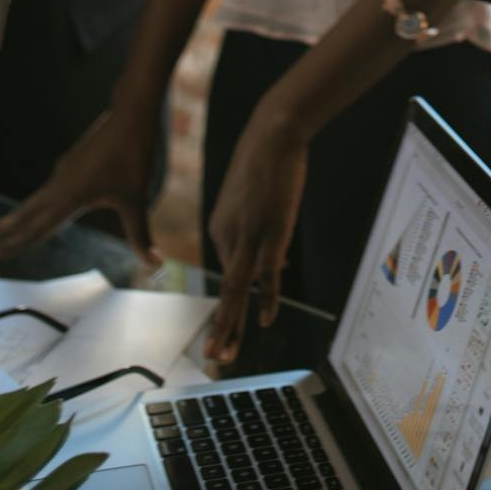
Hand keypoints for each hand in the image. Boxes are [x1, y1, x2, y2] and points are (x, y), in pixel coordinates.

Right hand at [0, 104, 162, 265]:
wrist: (130, 115)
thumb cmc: (134, 157)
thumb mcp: (137, 201)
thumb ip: (141, 236)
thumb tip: (156, 265)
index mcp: (68, 199)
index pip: (34, 230)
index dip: (10, 246)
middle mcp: (59, 186)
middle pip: (24, 214)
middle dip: (3, 231)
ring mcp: (63, 172)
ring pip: (35, 200)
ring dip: (18, 216)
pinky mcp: (71, 162)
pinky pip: (50, 189)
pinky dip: (38, 203)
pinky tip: (43, 206)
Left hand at [205, 95, 309, 362]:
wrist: (272, 134)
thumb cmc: (265, 159)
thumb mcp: (254, 195)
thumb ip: (260, 227)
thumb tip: (278, 259)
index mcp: (220, 227)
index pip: (233, 266)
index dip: (248, 285)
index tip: (256, 302)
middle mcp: (228, 236)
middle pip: (225, 290)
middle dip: (220, 326)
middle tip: (212, 356)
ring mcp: (249, 237)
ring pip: (237, 291)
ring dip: (230, 326)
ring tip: (223, 353)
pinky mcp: (270, 234)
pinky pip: (267, 276)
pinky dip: (268, 300)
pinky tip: (264, 322)